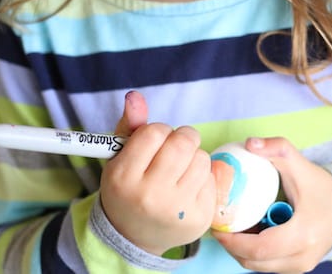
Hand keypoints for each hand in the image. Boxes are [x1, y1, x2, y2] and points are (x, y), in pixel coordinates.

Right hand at [100, 91, 215, 254]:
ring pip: (201, 158)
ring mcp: (177, 210)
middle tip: (177, 146)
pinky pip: (212, 178)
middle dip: (183, 137)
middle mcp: (150, 196)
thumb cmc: (128, 188)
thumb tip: (135, 95)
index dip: (159, 130)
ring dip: (194, 157)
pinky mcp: (200, 218)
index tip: (156, 141)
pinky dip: (202, 177)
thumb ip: (130, 125)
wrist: (134, 237)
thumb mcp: (120, 158)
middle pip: (183, 143)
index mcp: (124, 177)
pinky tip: (188, 187)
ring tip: (181, 169)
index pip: (155, 132)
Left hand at [212, 137, 331, 272]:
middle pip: (254, 261)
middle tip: (219, 226)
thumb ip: (277, 148)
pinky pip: (267, 265)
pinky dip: (253, 253)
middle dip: (231, 246)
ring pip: (258, 267)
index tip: (217, 225)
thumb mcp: (299, 164)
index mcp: (303, 234)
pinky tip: (248, 233)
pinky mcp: (298, 268)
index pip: (259, 248)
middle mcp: (303, 257)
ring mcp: (301, 266)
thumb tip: (249, 143)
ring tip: (230, 228)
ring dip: (240, 251)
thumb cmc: (320, 186)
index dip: (232, 241)